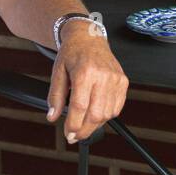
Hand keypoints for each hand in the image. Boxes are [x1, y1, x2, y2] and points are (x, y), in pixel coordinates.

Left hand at [46, 25, 128, 142]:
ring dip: (95, 125)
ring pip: (107, 114)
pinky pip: (117, 107)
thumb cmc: (73, 53)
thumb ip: (54, 96)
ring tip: (84, 126)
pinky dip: (106, 116)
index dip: (73, 125)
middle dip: (84, 130)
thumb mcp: (58, 72)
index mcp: (85, 72)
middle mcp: (103, 76)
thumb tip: (52, 117)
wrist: (89, 38)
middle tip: (74, 136)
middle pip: (96, 114)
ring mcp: (116, 79)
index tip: (68, 134)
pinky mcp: (123, 82)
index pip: (80, 107)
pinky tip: (96, 116)